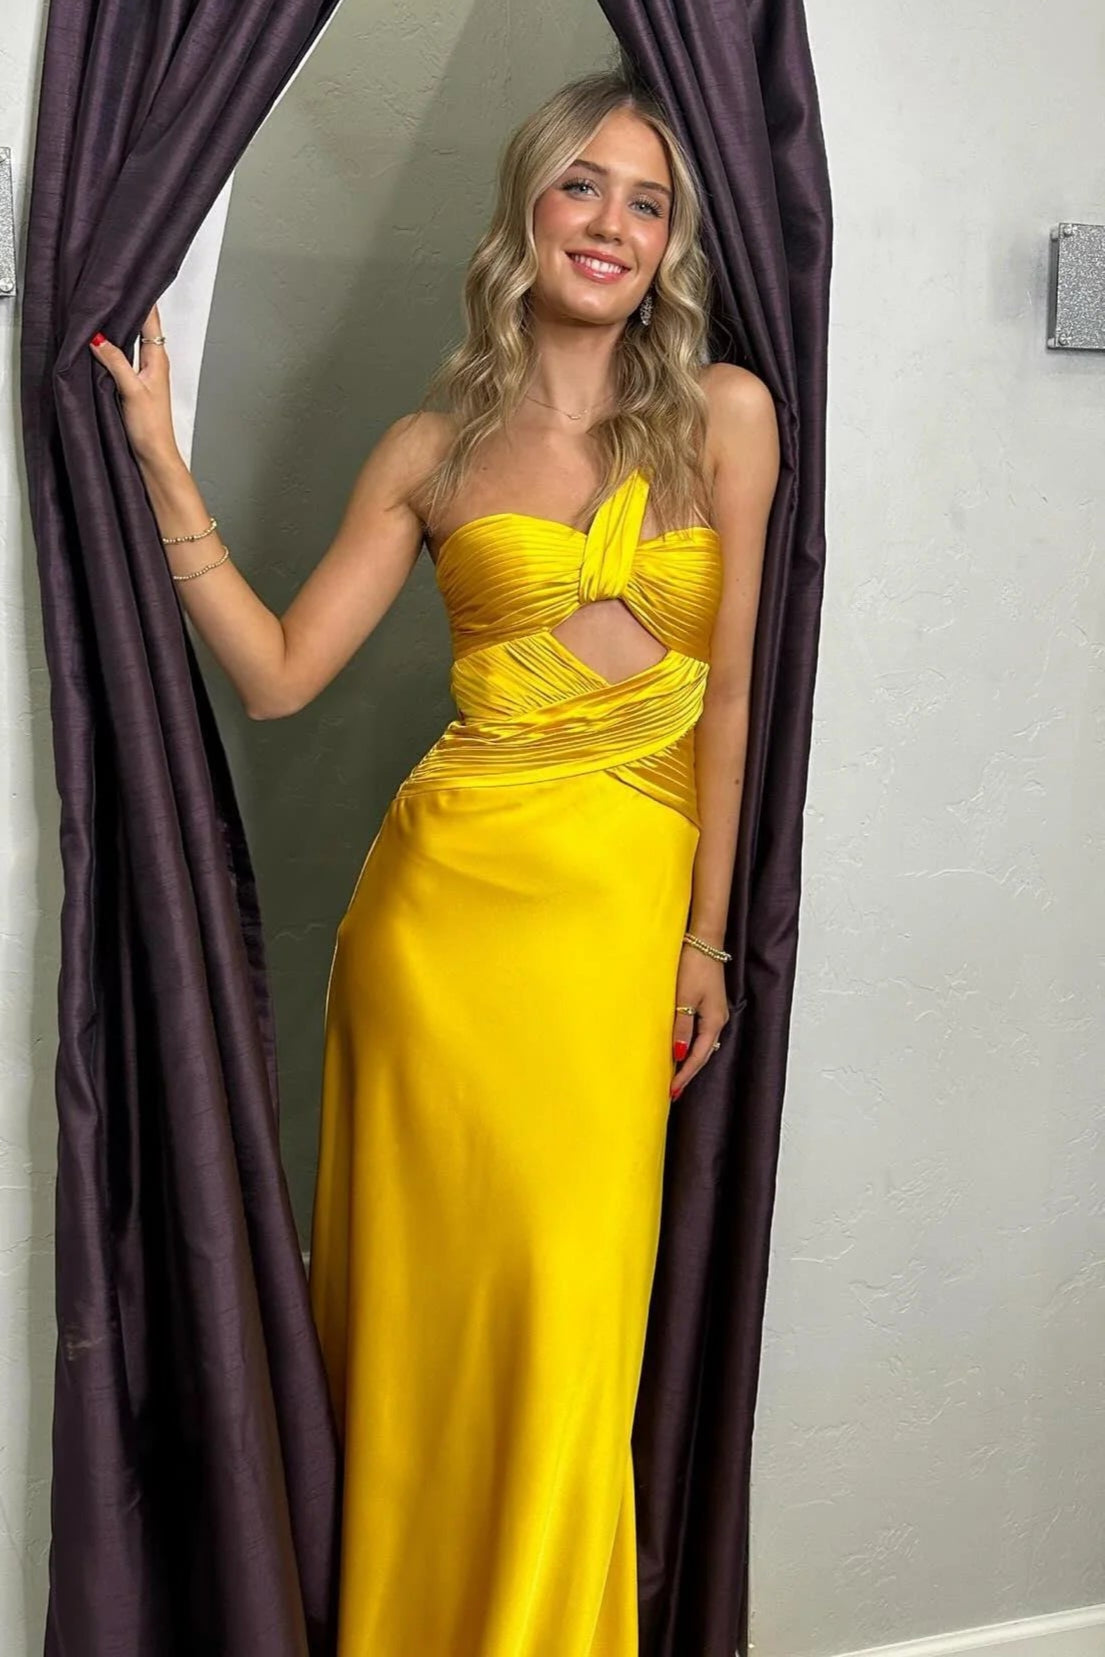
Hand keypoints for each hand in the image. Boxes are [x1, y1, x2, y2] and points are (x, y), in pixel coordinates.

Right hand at [89, 302, 180, 467]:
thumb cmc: (151, 428)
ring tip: (106, 309)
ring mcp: (145, 373)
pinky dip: (115, 346)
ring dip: (121, 327)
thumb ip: (116, 362)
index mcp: (158, 360)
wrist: (154, 455)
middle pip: (142, 327)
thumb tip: (99, 338)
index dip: (142, 300)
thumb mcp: (131, 390)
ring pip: (132, 341)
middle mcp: (154, 363)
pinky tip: (103, 343)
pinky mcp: (135, 384)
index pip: (151, 321)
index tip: (129, 280)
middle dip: (129, 308)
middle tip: (112, 288)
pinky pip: (124, 356)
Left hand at [670, 946, 729, 1098]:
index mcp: (714, 1021)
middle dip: (688, 1072)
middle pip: (703, 1054)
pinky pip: (701, 1032)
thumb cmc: (693, 966)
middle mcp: (718, 1020)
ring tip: (675, 1075)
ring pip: (703, 1044)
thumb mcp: (683, 999)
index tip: (672, 1090)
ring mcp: (715, 1012)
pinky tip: (681, 1048)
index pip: (698, 1057)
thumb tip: (678, 1054)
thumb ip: (681, 1027)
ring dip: (689, 1060)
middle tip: (673, 1091)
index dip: (685, 1075)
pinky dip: (691, 1045)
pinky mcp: (709, 1004)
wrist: (703, 942)